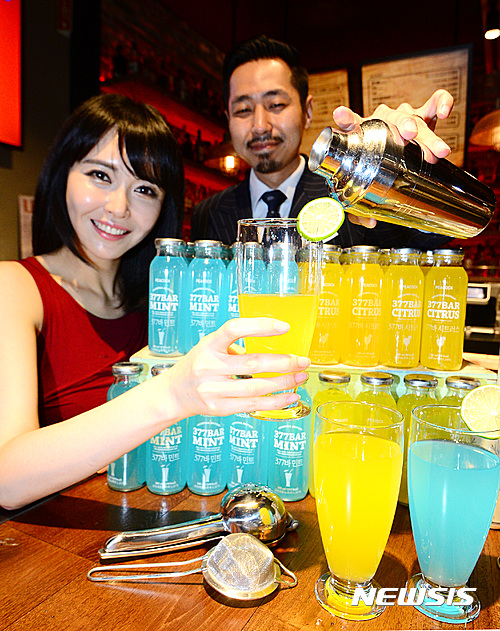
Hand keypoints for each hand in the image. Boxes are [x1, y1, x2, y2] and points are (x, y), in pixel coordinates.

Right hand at [162, 318, 309, 418]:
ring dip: (284, 382)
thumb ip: (236, 343)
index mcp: (208, 345)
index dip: (260, 326)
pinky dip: (276, 401)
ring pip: (257, 387)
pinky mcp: (220, 408)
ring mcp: (213, 389)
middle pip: (253, 363)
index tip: (284, 327)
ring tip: (300, 377)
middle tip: (303, 360)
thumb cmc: (199, 365)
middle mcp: (209, 367)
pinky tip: (290, 396)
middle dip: (284, 362)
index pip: (234, 329)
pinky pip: (253, 405)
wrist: (175, 393)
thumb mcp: (210, 346)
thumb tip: (277, 343)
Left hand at [332, 89, 453, 228]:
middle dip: (404, 127)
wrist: (396, 154)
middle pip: (392, 119)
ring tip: (437, 151)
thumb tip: (370, 222)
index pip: (350, 123)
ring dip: (427, 132)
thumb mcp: (366, 186)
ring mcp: (402, 115)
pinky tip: (445, 113)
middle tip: (410, 137)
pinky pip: (434, 101)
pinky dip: (442, 103)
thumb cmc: (376, 168)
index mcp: (361, 133)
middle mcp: (381, 119)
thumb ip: (362, 206)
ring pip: (414, 116)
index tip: (341, 116)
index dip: (346, 119)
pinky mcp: (422, 113)